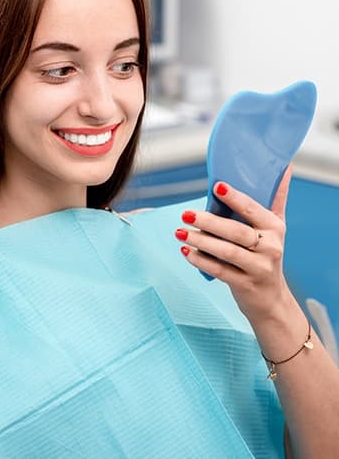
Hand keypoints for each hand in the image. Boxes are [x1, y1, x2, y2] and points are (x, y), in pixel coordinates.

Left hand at [176, 166, 292, 323]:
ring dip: (201, 241)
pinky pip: (220, 271)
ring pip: (227, 252)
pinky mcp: (245, 284)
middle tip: (186, 214)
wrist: (271, 298)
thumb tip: (285, 167)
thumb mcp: (276, 227)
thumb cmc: (267, 254)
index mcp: (275, 228)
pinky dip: (201, 261)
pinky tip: (186, 251)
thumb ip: (277, 198)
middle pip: (236, 232)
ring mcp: (258, 268)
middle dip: (209, 222)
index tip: (217, 187)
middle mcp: (270, 247)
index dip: (235, 198)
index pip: (253, 209)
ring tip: (180, 232)